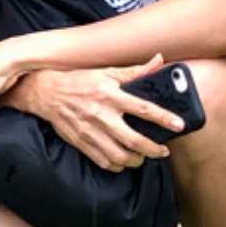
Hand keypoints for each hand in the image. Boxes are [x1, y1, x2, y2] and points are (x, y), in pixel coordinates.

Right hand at [4, 56, 182, 172]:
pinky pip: (104, 162)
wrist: (46, 93)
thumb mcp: (106, 72)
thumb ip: (135, 71)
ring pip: (120, 157)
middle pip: (134, 141)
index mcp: (110, 95)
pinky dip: (118, 166)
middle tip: (163, 151)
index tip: (179, 125)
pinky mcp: (82, 143)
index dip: (164, 118)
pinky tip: (123, 161)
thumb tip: (159, 60)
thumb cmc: (79, 81)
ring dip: (137, 160)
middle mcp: (102, 115)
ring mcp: (91, 132)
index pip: (143, 109)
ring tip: (143, 156)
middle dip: (154, 150)